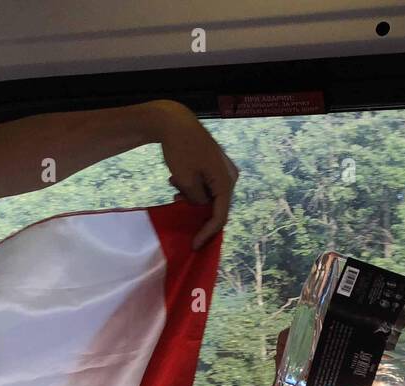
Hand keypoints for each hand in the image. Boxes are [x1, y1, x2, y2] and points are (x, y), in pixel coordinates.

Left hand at [143, 100, 237, 249]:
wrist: (176, 121)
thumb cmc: (180, 150)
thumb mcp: (186, 181)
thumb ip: (196, 200)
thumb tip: (201, 205)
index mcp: (226, 182)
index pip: (220, 216)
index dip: (207, 233)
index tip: (194, 245)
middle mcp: (230, 176)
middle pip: (217, 205)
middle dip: (197, 211)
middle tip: (177, 206)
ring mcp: (224, 170)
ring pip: (210, 195)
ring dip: (193, 197)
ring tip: (174, 187)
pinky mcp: (216, 165)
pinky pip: (208, 184)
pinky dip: (194, 187)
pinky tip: (177, 180)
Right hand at [241, 328, 369, 385]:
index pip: (356, 384)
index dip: (363, 367)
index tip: (371, 345)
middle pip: (333, 368)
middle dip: (338, 350)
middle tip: (344, 322)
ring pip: (310, 364)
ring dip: (313, 346)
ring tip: (320, 320)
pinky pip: (285, 367)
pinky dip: (287, 351)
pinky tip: (290, 333)